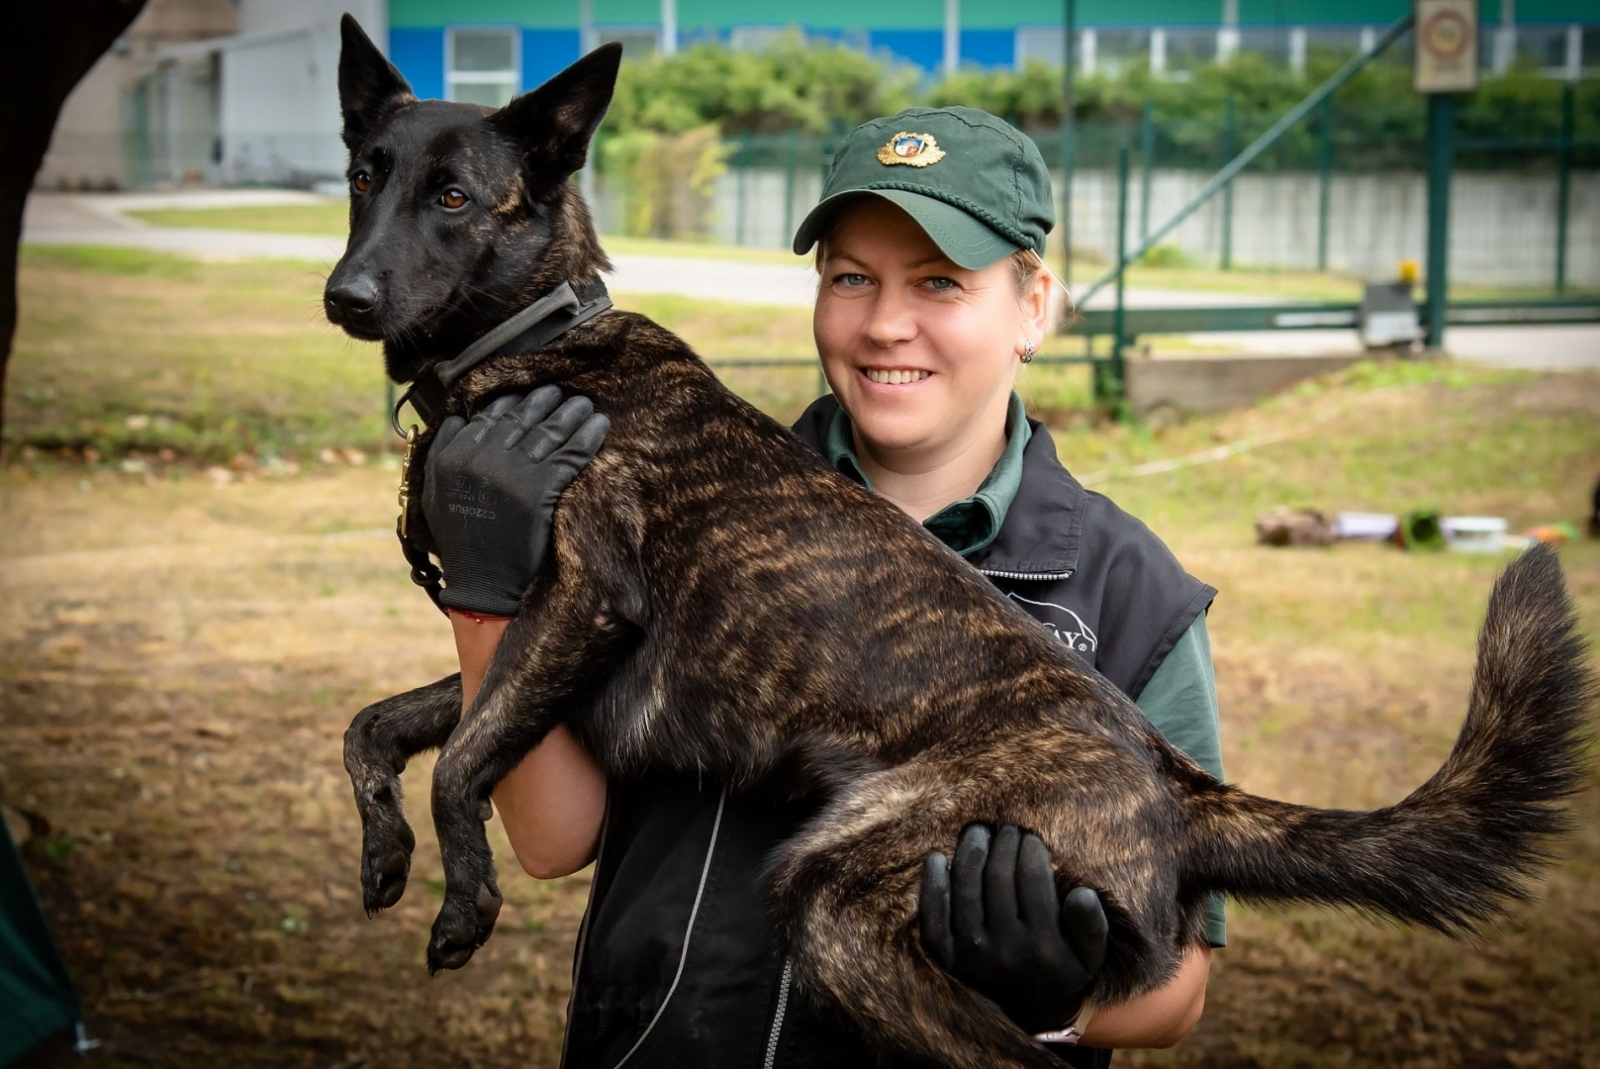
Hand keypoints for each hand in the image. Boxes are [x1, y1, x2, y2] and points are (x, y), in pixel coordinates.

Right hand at [419, 387, 608, 615]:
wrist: (482, 582)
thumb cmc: (460, 540)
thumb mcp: (435, 493)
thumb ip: (443, 452)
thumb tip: (460, 418)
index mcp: (454, 457)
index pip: (489, 417)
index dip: (513, 402)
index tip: (527, 395)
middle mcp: (482, 460)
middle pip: (522, 419)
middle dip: (544, 402)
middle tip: (560, 392)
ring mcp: (513, 474)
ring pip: (548, 432)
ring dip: (571, 414)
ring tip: (584, 404)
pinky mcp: (540, 491)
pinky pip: (570, 455)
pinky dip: (588, 438)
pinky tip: (600, 426)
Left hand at [919, 824, 1107, 1034]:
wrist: (1032, 1011)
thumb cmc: (1063, 967)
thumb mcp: (1090, 954)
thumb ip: (1091, 924)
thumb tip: (1082, 893)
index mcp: (1044, 947)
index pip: (1033, 881)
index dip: (1030, 850)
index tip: (1030, 836)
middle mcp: (1006, 952)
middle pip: (998, 880)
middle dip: (1002, 844)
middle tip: (1005, 827)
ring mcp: (972, 956)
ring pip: (966, 890)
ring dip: (969, 853)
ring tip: (977, 832)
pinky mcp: (947, 959)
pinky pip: (933, 917)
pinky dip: (932, 885)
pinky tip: (937, 857)